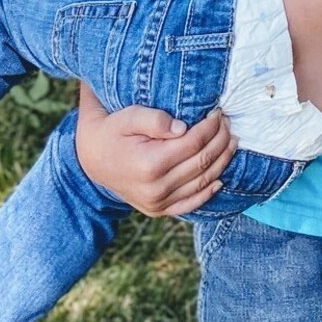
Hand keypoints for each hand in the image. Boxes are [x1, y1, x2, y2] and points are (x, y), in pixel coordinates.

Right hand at [75, 92, 236, 216]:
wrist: (90, 159)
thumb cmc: (111, 131)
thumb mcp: (127, 116)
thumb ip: (154, 120)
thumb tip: (183, 127)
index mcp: (149, 164)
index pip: (194, 143)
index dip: (211, 126)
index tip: (219, 111)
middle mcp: (155, 188)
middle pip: (203, 162)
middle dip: (221, 140)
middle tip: (229, 122)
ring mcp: (157, 203)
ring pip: (202, 182)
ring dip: (222, 161)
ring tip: (231, 141)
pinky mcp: (157, 210)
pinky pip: (189, 204)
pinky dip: (208, 192)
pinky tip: (220, 178)